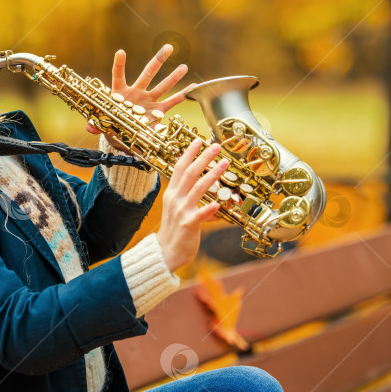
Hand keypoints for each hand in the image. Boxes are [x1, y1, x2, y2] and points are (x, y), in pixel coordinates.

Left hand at [86, 45, 193, 141]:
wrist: (121, 134)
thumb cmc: (110, 125)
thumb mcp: (102, 124)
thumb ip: (96, 125)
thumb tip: (89, 128)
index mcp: (119, 93)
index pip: (118, 75)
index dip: (119, 64)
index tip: (121, 52)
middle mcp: (135, 93)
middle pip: (147, 74)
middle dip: (158, 61)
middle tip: (169, 47)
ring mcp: (147, 101)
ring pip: (162, 86)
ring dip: (173, 77)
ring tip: (184, 66)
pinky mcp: (156, 112)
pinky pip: (171, 103)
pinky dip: (181, 96)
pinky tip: (192, 87)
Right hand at [156, 139, 229, 271]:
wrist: (165, 252)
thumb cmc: (174, 230)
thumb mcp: (177, 209)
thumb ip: (190, 198)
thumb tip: (207, 191)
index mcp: (172, 193)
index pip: (179, 168)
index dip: (189, 153)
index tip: (198, 140)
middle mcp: (175, 199)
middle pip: (190, 173)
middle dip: (204, 158)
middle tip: (216, 146)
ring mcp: (182, 211)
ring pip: (198, 188)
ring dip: (212, 174)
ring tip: (224, 164)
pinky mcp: (189, 224)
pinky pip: (201, 214)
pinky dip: (209, 208)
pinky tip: (218, 203)